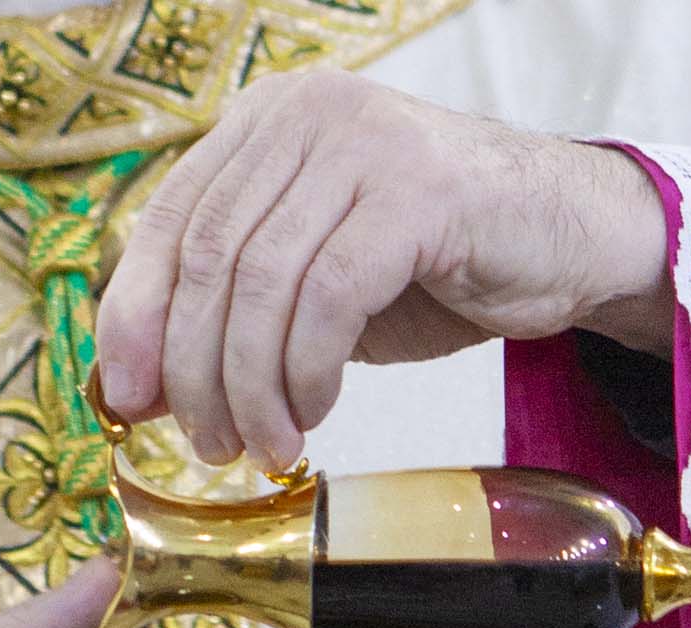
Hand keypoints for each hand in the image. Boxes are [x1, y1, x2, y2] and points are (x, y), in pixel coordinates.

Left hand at [96, 75, 671, 473]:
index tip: (125, 401)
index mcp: (264, 125)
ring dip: (253, 386)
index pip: (168, 223)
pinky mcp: (416, 191)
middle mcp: (305, 115)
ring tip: (267, 448)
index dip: (135, 319)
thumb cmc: (434, 265)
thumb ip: (233, 312)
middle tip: (209, 446)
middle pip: (209, 258)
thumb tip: (139, 389)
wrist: (565, 239)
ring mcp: (362, 144)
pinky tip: (318, 411)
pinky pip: (329, 297)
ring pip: (261, 283)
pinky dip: (310, 370)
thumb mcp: (312, 285)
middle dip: (196, 371)